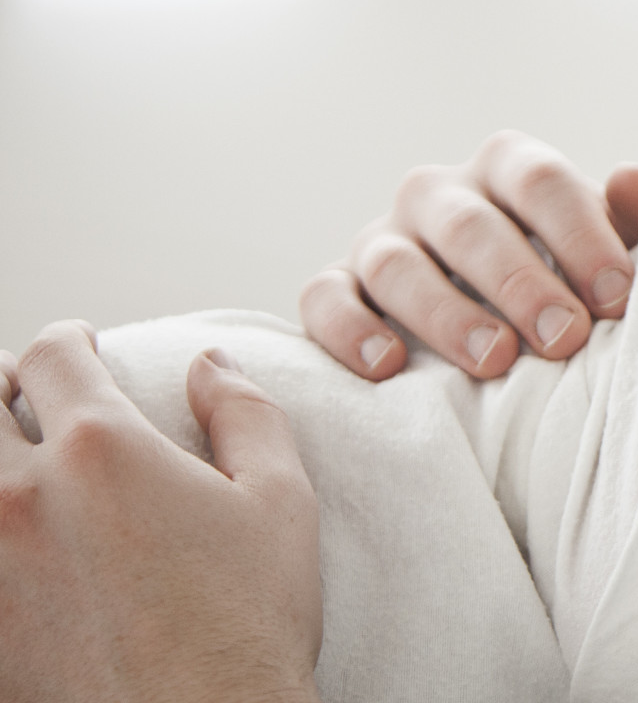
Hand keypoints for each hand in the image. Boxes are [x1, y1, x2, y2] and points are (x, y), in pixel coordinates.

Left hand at [0, 322, 322, 702]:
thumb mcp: (280, 505)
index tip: (83, 346)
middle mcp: (22, 494)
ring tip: (12, 456)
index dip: (69, 339)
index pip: (54, 356)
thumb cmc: (249, 626)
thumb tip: (210, 364)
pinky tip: (16, 532)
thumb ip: (247, 416)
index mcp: (102, 450)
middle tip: (27, 392)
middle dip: (2, 383)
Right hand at [300, 130, 637, 379]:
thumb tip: (633, 181)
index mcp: (509, 168)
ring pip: (396, 263)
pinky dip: (349, 330)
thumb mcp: (621, 242)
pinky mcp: (338, 287)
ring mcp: (383, 239)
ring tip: (496, 362)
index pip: (540, 181)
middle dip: (520, 283)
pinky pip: (325, 299)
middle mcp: (439, 194)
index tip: (617, 298)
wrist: (518, 321)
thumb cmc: (576, 275)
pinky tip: (389, 368)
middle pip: (470, 225)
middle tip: (564, 338)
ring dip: (446, 313)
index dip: (580, 235)